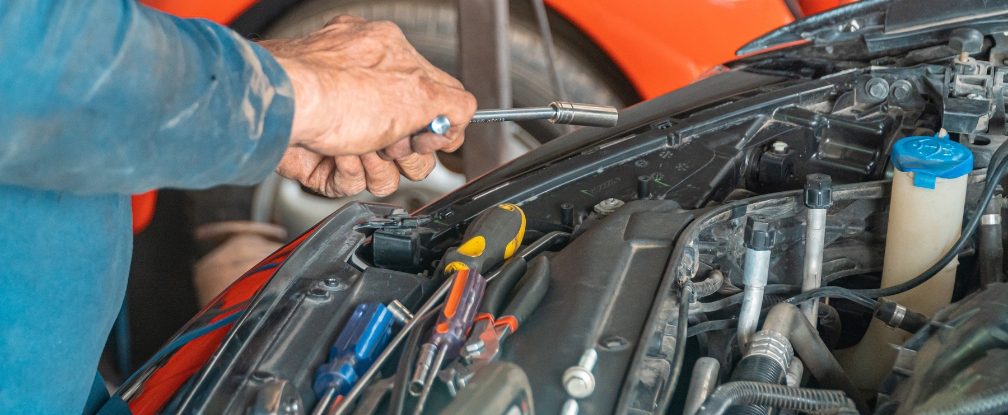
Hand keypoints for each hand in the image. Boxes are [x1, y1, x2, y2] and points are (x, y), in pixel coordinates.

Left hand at [259, 16, 475, 195]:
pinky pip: (351, 182)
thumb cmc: (330, 88)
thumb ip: (453, 103)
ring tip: (357, 146)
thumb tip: (461, 118)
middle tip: (390, 141)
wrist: (278, 112)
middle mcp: (365, 90)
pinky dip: (347, 173)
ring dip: (376, 165)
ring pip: (385, 170)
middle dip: (405, 152)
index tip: (426, 136)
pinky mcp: (321, 156)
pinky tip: (336, 154)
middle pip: (414, 145)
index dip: (437, 129)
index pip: (438, 103)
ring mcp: (342, 124)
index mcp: (389, 59)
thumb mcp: (416, 90)